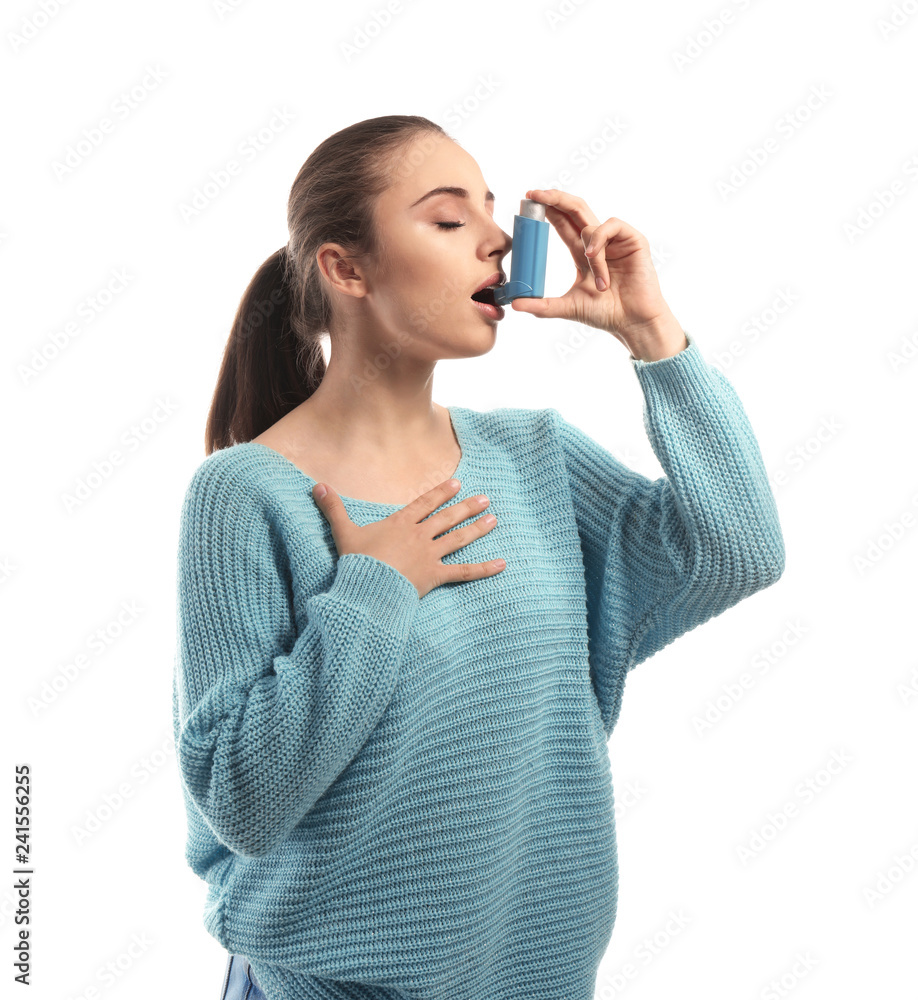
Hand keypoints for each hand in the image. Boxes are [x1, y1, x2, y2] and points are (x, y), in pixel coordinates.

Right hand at [312, 478, 504, 599]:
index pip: (425, 504)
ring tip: (494, 519)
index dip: (440, 493)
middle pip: (447, 518)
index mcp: (401, 524)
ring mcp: (429, 555)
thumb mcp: (344, 532)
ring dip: (477, 528)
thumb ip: (334, 509)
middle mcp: (419, 536)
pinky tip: (502, 564)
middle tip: (485, 499)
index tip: (456, 484)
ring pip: (458, 539)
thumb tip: (318, 486)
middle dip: (467, 507)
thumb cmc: (356, 561)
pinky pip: (464, 572)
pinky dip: (484, 569)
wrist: (367, 587)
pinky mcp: (435, 576)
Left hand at [510, 188, 686, 358]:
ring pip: (590, 226)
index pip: (563, 223)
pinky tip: (596, 257)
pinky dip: (599, 240)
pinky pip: (609, 226)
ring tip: (597, 279)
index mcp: (584, 252)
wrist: (633, 322)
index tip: (528, 200)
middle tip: (534, 194)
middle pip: (575, 209)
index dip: (548, 209)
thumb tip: (514, 304)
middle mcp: (599, 242)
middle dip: (555, 198)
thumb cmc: (606, 314)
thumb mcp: (568, 308)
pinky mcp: (633, 240)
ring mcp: (616, 240)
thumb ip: (542, 305)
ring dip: (588, 251)